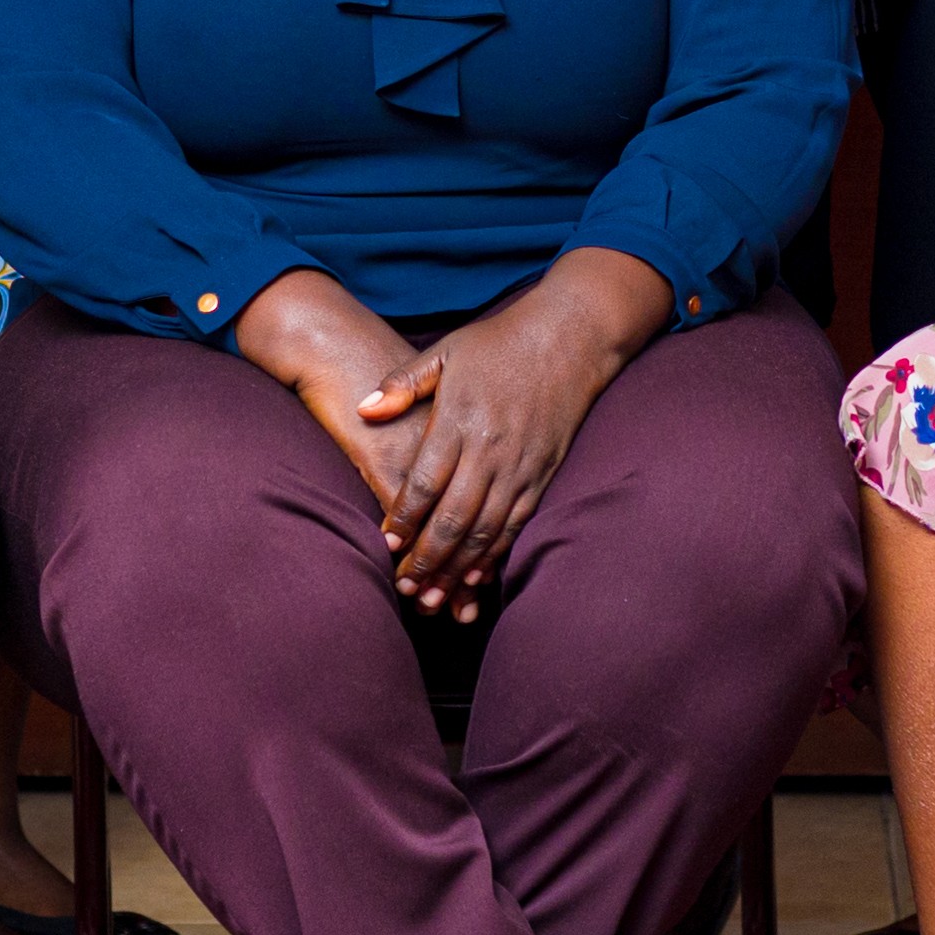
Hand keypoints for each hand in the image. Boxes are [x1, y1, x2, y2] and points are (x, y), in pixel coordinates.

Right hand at [233, 269, 461, 607]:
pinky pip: (405, 510)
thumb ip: (444, 437)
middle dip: (464, 573)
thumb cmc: (380, 368)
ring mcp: (419, 456)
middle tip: (462, 612)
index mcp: (469, 434)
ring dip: (437, 568)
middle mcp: (454, 449)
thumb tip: (465, 475)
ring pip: (441, 524)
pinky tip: (400, 567)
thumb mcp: (430, 389)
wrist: (338, 345)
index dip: (488, 549)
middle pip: (471, 523)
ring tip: (433, 606)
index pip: (490, 502)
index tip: (484, 587)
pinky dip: (407, 540)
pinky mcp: (384, 460)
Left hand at [354, 308, 626, 609]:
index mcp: (459, 419)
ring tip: (435, 598)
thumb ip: (403, 383)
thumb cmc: (499, 342)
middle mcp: (490, 449)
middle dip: (427, 559)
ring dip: (458, 568)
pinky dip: (495, 555)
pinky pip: (516, 524)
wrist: (570, 336)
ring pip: (486, 530)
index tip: (385, 546)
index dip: (403, 519)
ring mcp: (520, 465)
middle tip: (405, 589)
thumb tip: (364, 409)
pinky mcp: (543, 473)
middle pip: (454, 517)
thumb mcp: (445, 352)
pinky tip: (476, 577)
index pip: (424, 482)